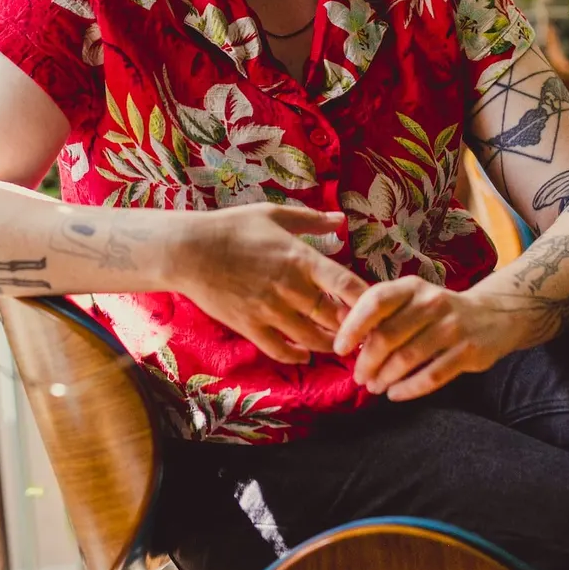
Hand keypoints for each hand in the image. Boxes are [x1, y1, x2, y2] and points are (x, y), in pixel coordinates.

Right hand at [170, 203, 367, 364]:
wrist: (188, 250)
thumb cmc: (232, 227)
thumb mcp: (273, 215)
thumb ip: (310, 220)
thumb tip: (341, 219)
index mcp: (300, 258)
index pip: (346, 284)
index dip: (368, 300)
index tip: (379, 308)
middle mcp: (290, 287)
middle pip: (334, 318)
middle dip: (354, 328)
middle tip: (366, 334)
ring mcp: (270, 310)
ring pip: (312, 338)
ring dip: (330, 345)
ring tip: (341, 346)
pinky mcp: (250, 326)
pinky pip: (281, 349)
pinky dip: (297, 355)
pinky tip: (305, 353)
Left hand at [333, 277, 527, 400]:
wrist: (493, 315)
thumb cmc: (438, 310)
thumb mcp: (412, 299)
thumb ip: (382, 310)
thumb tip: (341, 326)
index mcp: (412, 286)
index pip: (376, 300)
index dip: (354, 325)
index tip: (339, 348)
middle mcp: (432, 302)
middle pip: (389, 335)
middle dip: (368, 361)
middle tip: (359, 377)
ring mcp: (452, 327)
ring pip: (408, 358)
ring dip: (385, 377)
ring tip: (374, 387)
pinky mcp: (468, 352)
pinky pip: (432, 376)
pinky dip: (409, 389)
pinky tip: (395, 395)